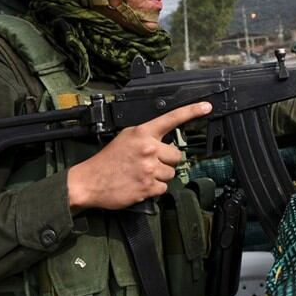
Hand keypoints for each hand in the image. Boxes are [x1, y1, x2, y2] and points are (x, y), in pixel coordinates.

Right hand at [66, 102, 212, 210]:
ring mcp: (149, 168)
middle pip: (177, 155)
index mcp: (142, 133)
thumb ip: (145, 136)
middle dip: (167, 160)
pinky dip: (155, 189)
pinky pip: (164, 188)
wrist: (89, 181)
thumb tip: (164, 139)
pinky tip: (141, 184)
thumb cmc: (106, 161)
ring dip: (160, 176)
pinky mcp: (148, 187)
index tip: (206, 106)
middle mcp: (148, 149)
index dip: (192, 111)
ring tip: (142, 174)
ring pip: (171, 173)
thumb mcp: (124, 138)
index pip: (171, 118)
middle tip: (151, 163)